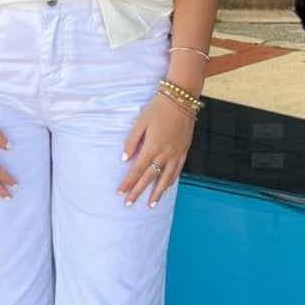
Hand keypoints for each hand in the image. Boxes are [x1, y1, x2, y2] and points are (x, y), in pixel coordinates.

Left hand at [118, 92, 195, 207]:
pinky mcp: (184, 150)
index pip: (137, 170)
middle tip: (129, 204)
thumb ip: (132, 141)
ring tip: (151, 205)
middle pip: (150, 178)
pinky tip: (166, 188)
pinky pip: (177, 171)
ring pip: (166, 178)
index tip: (120, 193)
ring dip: (157, 193)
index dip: (128, 183)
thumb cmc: (158, 108)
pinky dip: (170, 182)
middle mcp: (165, 154)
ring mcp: (176, 153)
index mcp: (152, 147)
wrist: (181, 99)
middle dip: (138, 192)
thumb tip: (124, 159)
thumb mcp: (140, 122)